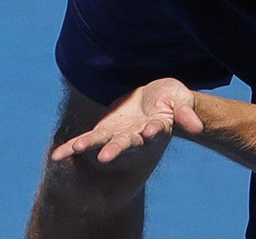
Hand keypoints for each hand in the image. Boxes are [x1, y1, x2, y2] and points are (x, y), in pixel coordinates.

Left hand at [50, 78, 204, 163]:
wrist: (155, 99)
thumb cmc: (172, 99)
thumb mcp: (181, 101)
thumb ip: (186, 113)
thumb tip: (198, 126)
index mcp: (157, 129)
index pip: (156, 132)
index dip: (152, 132)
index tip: (150, 131)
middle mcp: (136, 137)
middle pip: (126, 143)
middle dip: (116, 149)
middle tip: (105, 156)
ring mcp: (118, 136)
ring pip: (102, 143)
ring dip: (90, 146)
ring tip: (76, 149)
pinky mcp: (104, 131)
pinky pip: (85, 141)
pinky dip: (72, 147)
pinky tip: (57, 156)